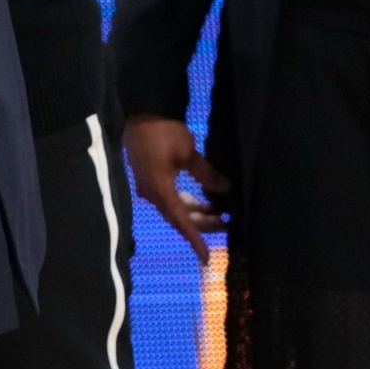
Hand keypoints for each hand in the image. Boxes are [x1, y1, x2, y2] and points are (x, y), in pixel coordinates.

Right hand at [125, 113, 229, 261]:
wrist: (142, 110)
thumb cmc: (163, 132)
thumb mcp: (188, 153)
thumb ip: (206, 173)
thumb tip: (225, 187)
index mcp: (160, 191)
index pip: (181, 222)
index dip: (196, 240)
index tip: (207, 258)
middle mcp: (152, 194)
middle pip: (179, 217)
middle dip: (202, 223)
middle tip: (227, 223)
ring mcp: (149, 186)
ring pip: (175, 207)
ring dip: (196, 212)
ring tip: (219, 211)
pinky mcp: (151, 177)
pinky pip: (171, 197)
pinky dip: (187, 201)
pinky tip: (202, 197)